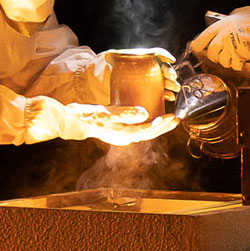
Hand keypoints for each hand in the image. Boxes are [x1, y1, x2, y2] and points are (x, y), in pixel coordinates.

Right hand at [61, 103, 178, 146]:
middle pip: (149, 134)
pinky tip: (151, 118)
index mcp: (123, 134)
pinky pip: (138, 129)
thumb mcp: (107, 113)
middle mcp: (125, 137)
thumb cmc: (87, 116)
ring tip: (169, 120)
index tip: (172, 118)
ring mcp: (122, 135)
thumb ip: (126, 113)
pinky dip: (147, 125)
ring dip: (157, 127)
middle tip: (177, 119)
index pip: (148, 131)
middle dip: (164, 127)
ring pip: (144, 133)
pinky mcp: (119, 131)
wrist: (72, 122)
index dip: (161, 125)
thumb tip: (145, 113)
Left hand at [107, 46, 180, 100]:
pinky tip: (169, 98)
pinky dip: (165, 95)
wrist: (100, 83)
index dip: (165, 56)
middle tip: (172, 79)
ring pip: (163, 81)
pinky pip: (159, 94)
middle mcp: (147, 68)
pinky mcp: (145, 93)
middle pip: (162, 69)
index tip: (171, 60)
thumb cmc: (105, 67)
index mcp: (142, 57)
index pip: (156, 55)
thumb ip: (110, 56)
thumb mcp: (108, 59)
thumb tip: (109, 55)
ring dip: (170, 85)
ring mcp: (147, 81)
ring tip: (173, 91)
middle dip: (169, 74)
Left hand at [190, 7, 249, 69]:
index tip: (198, 49)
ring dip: (229, 62)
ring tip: (235, 58)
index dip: (198, 45)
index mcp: (222, 24)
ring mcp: (232, 46)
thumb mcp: (241, 13)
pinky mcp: (241, 54)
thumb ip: (231, 19)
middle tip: (222, 57)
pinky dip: (239, 65)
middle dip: (216, 57)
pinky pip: (236, 64)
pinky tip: (243, 61)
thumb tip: (227, 22)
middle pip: (212, 53)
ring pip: (223, 61)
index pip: (203, 37)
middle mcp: (224, 35)